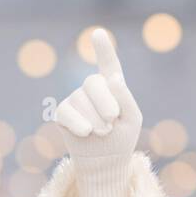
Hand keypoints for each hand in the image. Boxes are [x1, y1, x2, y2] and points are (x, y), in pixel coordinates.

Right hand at [53, 29, 143, 196]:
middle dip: (106, 103)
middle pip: (93, 83)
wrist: (105, 163)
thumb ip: (125, 97)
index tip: (98, 33)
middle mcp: (92, 89)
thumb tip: (111, 78)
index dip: (103, 49)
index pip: (108, 64)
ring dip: (96, 120)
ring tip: (103, 133)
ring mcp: (76, 99)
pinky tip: (86, 132)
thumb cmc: (122, 139)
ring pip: (81, 101)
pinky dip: (80, 124)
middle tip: (112, 122)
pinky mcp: (63, 114)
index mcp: (112, 86)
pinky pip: (67, 113)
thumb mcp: (132, 119)